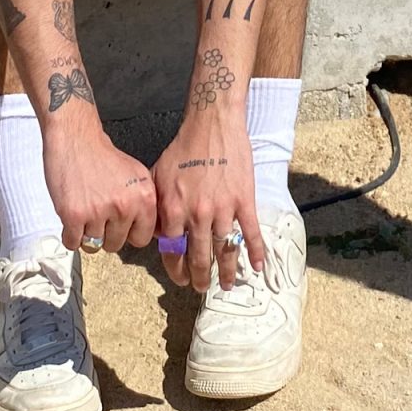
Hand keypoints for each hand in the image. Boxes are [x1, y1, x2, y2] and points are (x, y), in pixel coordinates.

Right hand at [42, 126, 157, 254]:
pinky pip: (73, 243)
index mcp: (144, 196)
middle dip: (106, 234)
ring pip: (94, 245)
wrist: (76, 140)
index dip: (129, 233)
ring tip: (87, 211)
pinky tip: (74, 217)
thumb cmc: (103, 157)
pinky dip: (71, 234)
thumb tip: (145, 230)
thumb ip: (143, 203)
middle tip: (99, 213)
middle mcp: (124, 206)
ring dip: (87, 233)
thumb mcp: (136, 176)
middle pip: (116, 245)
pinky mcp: (74, 216)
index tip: (122, 226)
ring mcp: (99, 212)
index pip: (142, 238)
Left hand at [153, 111, 263, 292]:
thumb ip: (156, 206)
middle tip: (200, 287)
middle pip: (199, 256)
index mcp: (174, 209)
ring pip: (224, 250)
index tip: (179, 278)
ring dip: (225, 272)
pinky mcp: (244, 200)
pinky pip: (251, 233)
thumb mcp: (159, 174)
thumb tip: (154, 231)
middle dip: (198, 277)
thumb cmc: (184, 146)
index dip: (176, 269)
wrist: (212, 123)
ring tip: (225, 285)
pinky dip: (255, 252)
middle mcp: (198, 214)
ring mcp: (223, 209)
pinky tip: (258, 267)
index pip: (173, 250)